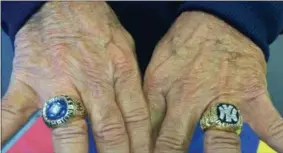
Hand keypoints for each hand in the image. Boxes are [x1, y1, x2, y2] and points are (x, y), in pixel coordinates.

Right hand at [1, 2, 149, 152]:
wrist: (63, 1)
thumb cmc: (98, 26)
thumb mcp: (125, 48)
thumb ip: (130, 82)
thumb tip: (137, 118)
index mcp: (120, 70)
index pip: (136, 117)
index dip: (142, 144)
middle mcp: (92, 80)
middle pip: (109, 127)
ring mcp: (58, 82)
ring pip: (69, 127)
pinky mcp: (27, 81)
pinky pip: (10, 111)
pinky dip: (3, 132)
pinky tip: (2, 147)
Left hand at [144, 11, 282, 152]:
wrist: (214, 20)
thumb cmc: (182, 46)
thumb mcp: (156, 70)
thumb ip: (151, 104)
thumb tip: (145, 136)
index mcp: (161, 90)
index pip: (148, 131)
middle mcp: (188, 98)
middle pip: (175, 142)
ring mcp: (221, 98)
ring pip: (219, 140)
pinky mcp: (250, 95)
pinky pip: (270, 123)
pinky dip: (278, 139)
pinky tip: (280, 150)